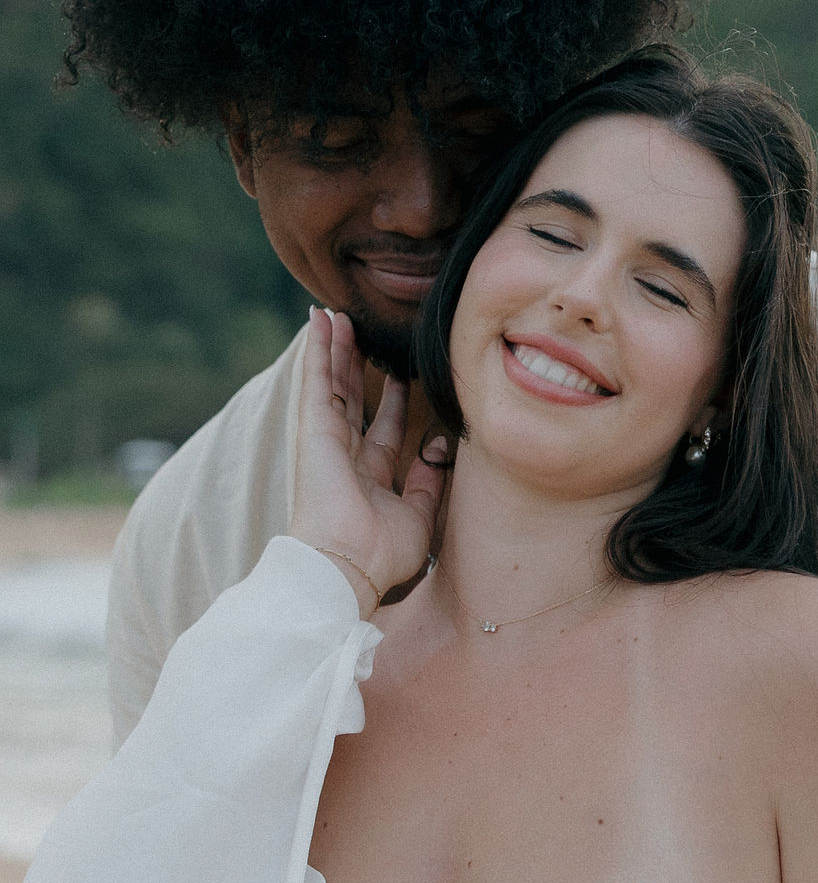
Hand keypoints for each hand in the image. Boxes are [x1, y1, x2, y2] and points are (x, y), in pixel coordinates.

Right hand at [289, 308, 446, 612]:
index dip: (389, 402)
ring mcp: (326, 441)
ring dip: (335, 348)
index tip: (398, 376)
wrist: (347, 565)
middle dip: (357, 367)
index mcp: (369, 478)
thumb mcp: (419, 515)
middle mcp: (345, 457)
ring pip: (333, 383)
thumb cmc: (381, 554)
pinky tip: (319, 320)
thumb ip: (429, 482)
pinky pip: (316, 380)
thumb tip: (439, 448)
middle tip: (364, 336)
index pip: (382, 429)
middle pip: (353, 400)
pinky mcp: (313, 429)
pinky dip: (318, 349)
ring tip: (338, 316)